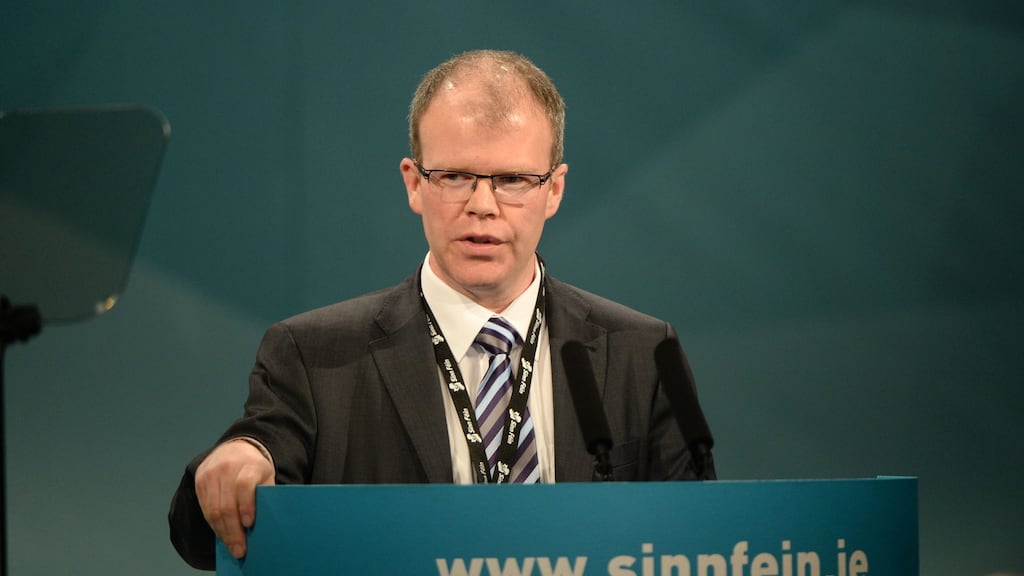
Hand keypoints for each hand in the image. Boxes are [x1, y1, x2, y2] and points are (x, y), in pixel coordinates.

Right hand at [194, 439, 274, 558]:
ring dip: (222, 532)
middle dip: (233, 530)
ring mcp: (211, 474)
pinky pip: (205, 508)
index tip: (249, 524)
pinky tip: (222, 533)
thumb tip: (265, 524)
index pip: (244, 485)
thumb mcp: (267, 475)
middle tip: (239, 549)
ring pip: (213, 509)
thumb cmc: (255, 468)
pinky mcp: (200, 481)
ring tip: (231, 546)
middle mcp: (227, 467)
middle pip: (227, 503)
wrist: (235, 448)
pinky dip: (214, 524)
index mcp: (249, 464)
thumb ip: (266, 494)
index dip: (247, 506)